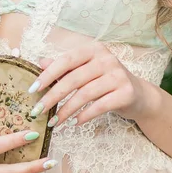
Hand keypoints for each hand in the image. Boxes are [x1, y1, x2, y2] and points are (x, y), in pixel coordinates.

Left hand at [29, 42, 154, 126]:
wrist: (138, 95)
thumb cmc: (105, 81)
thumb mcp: (85, 71)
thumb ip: (64, 67)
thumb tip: (40, 63)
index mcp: (93, 49)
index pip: (66, 60)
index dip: (48, 74)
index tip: (32, 89)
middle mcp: (107, 59)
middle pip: (74, 79)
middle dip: (53, 97)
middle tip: (38, 111)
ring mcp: (118, 75)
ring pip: (85, 94)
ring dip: (66, 110)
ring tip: (55, 122)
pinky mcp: (127, 92)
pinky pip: (100, 106)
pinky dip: (85, 116)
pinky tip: (75, 123)